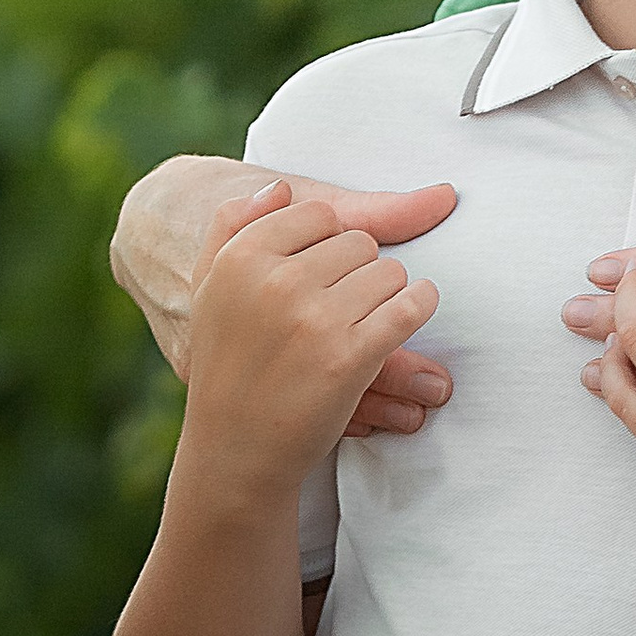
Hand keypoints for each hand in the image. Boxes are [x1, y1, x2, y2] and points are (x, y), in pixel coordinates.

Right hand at [177, 173, 456, 429]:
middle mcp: (276, 283)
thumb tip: (277, 187)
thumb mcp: (214, 287)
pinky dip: (420, 306)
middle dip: (358, 271)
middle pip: (358, 243)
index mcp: (241, 258)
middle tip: (342, 303)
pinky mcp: (349, 359)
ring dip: (388, 294)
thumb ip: (237, 226)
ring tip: (365, 320)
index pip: (318, 215)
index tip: (321, 270)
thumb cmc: (225, 362)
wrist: (230, 448)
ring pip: (389, 272)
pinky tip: (414, 311)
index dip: (326, 243)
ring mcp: (314, 321)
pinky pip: (409, 308)